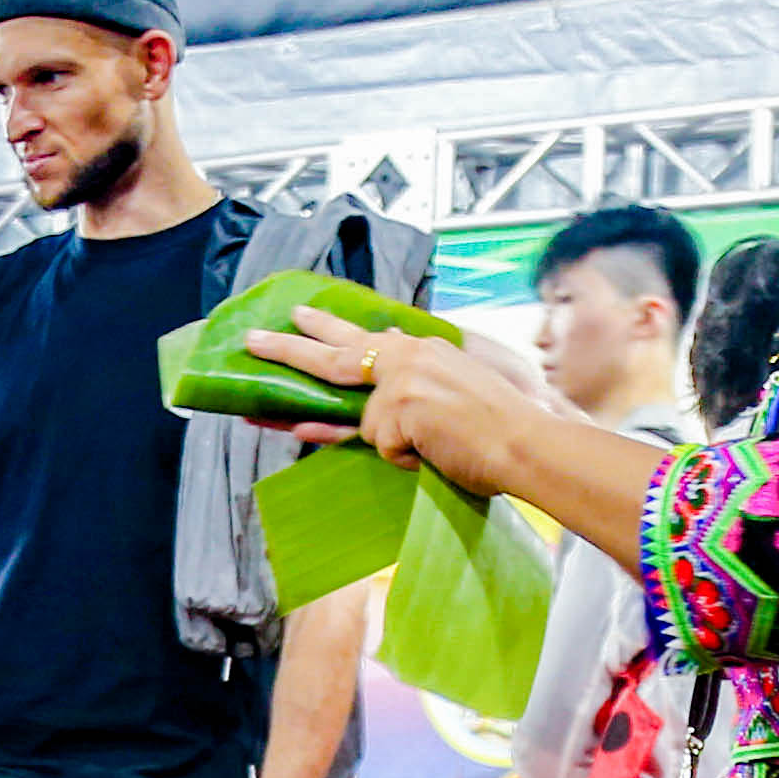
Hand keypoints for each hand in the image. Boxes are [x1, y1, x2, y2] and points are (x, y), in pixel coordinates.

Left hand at [247, 309, 555, 485]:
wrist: (526, 442)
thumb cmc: (499, 429)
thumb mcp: (454, 396)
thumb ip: (414, 393)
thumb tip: (374, 411)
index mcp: (423, 348)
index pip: (365, 339)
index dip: (328, 331)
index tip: (300, 317)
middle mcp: (408, 356)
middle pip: (336, 353)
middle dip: (289, 347)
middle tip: (252, 340)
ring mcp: (401, 381)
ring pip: (365, 419)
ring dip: (373, 437)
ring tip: (285, 418)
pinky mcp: (399, 409)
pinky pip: (384, 446)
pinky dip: (408, 459)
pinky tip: (437, 454)